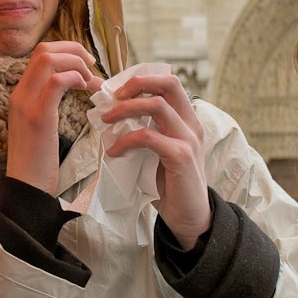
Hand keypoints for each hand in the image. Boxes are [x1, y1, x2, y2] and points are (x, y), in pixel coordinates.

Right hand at [6, 41, 103, 191]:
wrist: (27, 188)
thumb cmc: (39, 161)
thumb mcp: (41, 125)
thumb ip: (50, 102)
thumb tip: (76, 83)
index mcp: (20, 93)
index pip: (39, 54)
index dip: (66, 51)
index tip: (86, 64)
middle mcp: (19, 93)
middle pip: (44, 50)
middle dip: (73, 50)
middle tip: (92, 65)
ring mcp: (26, 103)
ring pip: (48, 59)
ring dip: (76, 63)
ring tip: (90, 81)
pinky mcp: (38, 117)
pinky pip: (56, 82)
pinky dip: (75, 78)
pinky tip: (86, 90)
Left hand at [101, 72, 210, 249]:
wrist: (189, 218)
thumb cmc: (169, 185)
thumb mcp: (155, 153)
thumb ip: (142, 133)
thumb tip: (108, 118)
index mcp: (186, 120)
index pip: (169, 83)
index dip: (142, 79)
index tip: (116, 90)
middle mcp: (191, 125)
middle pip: (169, 83)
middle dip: (136, 83)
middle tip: (112, 97)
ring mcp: (188, 140)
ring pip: (157, 105)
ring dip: (125, 109)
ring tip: (106, 121)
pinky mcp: (181, 157)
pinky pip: (148, 137)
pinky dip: (126, 140)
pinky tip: (113, 152)